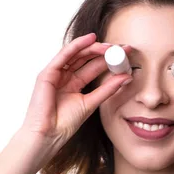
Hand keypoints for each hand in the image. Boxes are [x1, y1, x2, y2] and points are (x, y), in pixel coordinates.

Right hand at [21, 32, 132, 147]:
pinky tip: (90, 39)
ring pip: (76, 54)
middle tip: (122, 48)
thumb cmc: (65, 123)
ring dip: (93, 47)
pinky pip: (64, 55)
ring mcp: (56, 73)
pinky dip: (77, 46)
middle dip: (104, 51)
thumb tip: (126, 77)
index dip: (110, 60)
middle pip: (86, 58)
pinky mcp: (47, 73)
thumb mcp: (92, 103)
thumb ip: (107, 89)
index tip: (126, 56)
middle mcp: (65, 76)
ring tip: (110, 45)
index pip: (94, 67)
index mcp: (75, 84)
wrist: (49, 134)